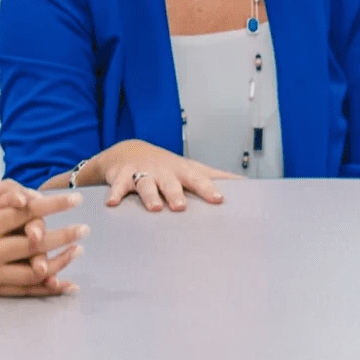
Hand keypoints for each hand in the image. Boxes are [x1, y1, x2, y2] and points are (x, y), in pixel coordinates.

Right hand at [0, 177, 78, 289]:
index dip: (54, 204)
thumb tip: (21, 193)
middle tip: (86, 229)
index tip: (77, 198)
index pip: (27, 212)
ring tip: (78, 250)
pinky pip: (23, 291)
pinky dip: (46, 288)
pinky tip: (66, 284)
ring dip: (60, 261)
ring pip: (34, 270)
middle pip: (36, 243)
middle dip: (65, 235)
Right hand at [90, 140, 239, 211]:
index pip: (199, 180)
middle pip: (172, 183)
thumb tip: (247, 184)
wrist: (129, 151)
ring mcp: (143, 173)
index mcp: (182, 171)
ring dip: (150, 196)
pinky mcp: (122, 177)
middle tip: (181, 207)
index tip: (219, 200)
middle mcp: (164, 172)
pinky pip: (118, 186)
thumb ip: (216, 177)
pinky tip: (112, 203)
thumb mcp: (191, 168)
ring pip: (146, 185)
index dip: (209, 189)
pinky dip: (115, 194)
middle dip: (176, 194)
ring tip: (154, 209)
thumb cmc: (168, 166)